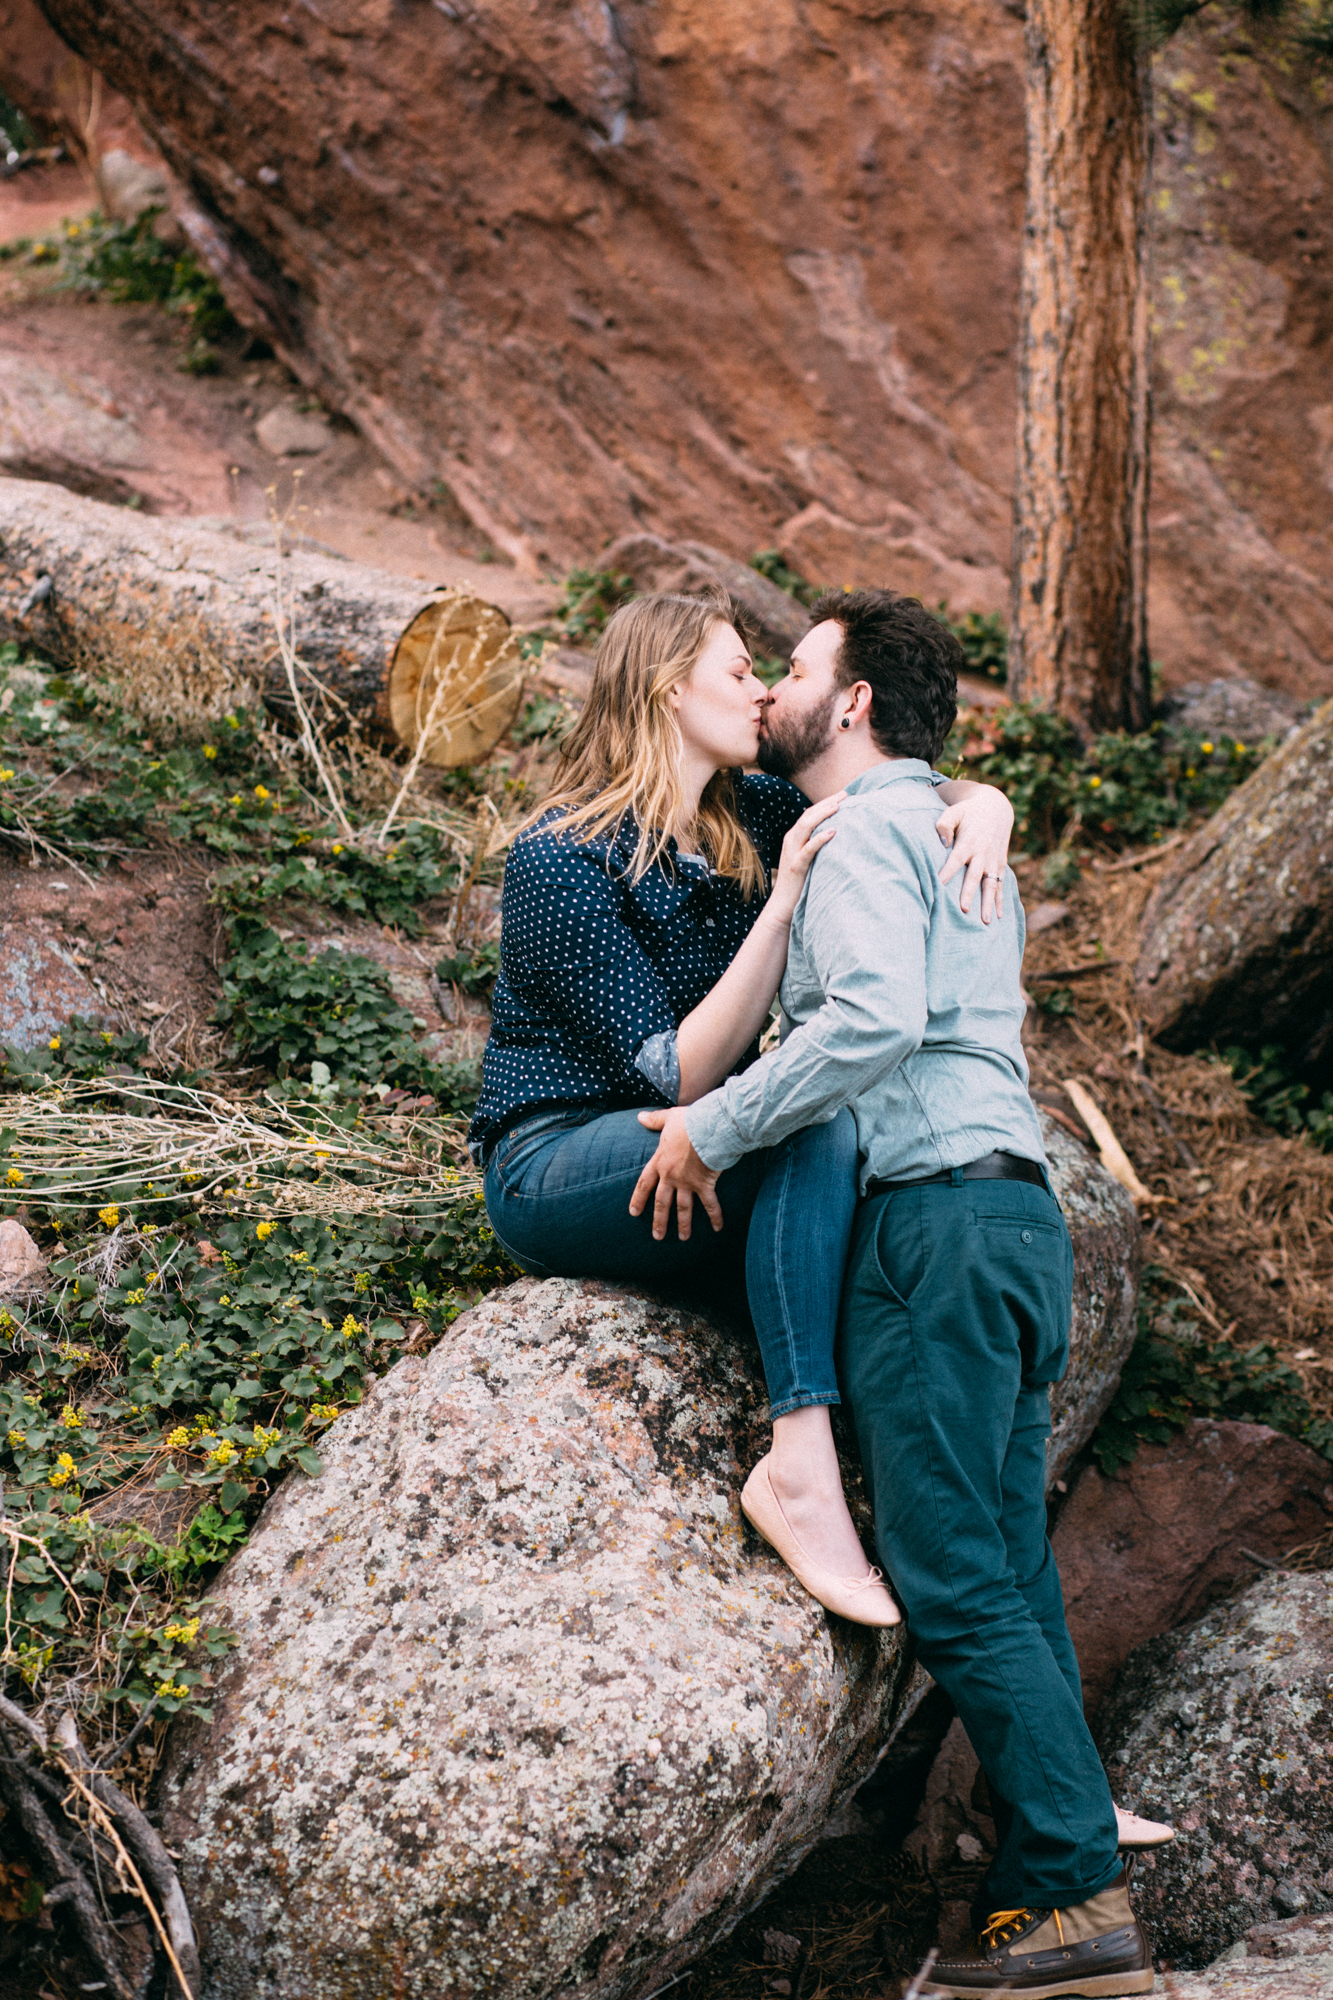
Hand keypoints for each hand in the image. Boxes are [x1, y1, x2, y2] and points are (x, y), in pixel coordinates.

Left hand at [630, 1107, 722, 1241]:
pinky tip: (717, 1228)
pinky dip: (715, 1217)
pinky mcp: (704, 1184)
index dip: (638, 1198)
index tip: (634, 1213)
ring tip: (683, 1238)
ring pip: (683, 1208)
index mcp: (660, 1161)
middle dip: (659, 1220)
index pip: (644, 1183)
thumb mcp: (668, 1118)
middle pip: (662, 1202)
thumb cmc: (689, 1121)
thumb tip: (640, 1116)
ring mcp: (687, 1182)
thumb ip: (654, 1120)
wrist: (708, 1127)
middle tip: (657, 1236)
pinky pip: (710, 1204)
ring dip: (683, 1225)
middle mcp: (671, 1176)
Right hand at [766, 792, 844, 925]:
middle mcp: (791, 841)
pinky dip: (820, 838)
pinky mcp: (796, 866)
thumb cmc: (799, 883)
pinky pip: (808, 849)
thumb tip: (836, 835)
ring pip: (806, 826)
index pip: (810, 813)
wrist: (783, 905)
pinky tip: (833, 831)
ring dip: (823, 814)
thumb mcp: (807, 859)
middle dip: (827, 803)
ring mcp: (792, 853)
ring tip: (839, 806)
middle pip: (809, 815)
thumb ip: (816, 846)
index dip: (825, 802)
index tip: (843, 795)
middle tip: (845, 794)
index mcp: (794, 838)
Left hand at [936, 786, 1012, 922]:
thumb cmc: (968, 812)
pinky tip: (998, 916)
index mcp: (969, 841)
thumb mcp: (954, 811)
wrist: (996, 808)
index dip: (948, 871)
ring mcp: (993, 860)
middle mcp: (983, 853)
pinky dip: (1000, 900)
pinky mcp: (1000, 864)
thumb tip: (943, 842)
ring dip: (988, 903)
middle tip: (963, 910)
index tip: (939, 883)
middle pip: (975, 876)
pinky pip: (1001, 884)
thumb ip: (944, 824)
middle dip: (969, 893)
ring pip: (991, 884)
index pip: (957, 858)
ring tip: (985, 921)